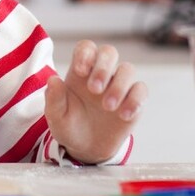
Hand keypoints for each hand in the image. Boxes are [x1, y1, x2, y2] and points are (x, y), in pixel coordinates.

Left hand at [44, 40, 145, 163]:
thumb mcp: (56, 116)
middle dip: (103, 67)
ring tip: (108, 107)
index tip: (80, 72)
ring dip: (119, 86)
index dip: (85, 54)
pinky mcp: (133, 101)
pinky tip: (123, 115)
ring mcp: (118, 86)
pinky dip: (135, 100)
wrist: (86, 148)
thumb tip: (53, 80)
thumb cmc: (69, 126)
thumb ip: (54, 98)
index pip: (86, 47)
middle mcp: (101, 74)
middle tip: (94, 90)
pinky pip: (141, 90)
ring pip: (128, 69)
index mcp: (80, 71)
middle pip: (109, 52)